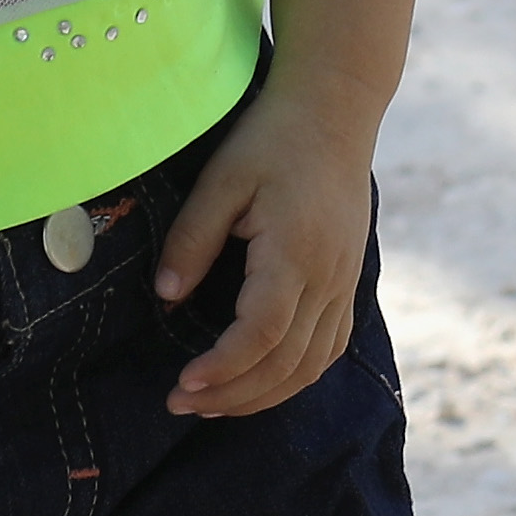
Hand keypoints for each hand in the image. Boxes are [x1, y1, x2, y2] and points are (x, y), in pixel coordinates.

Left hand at [159, 87, 376, 418]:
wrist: (335, 111)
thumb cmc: (272, 138)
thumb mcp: (221, 180)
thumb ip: (192, 240)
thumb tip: (166, 296)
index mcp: (295, 253)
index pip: (262, 333)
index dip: (223, 367)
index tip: (183, 384)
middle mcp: (328, 277)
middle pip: (286, 362)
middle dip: (233, 394)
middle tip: (180, 404)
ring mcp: (344, 282)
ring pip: (311, 364)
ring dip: (263, 395)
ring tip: (214, 405)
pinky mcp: (348, 281)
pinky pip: (329, 347)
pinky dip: (295, 376)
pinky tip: (261, 382)